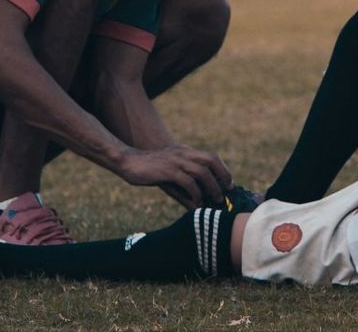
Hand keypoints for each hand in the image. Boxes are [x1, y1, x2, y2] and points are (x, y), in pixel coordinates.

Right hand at [118, 145, 232, 208]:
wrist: (128, 161)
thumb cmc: (150, 171)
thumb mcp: (170, 177)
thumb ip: (184, 188)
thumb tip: (197, 205)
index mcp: (186, 152)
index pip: (212, 157)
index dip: (223, 169)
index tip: (228, 183)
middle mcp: (183, 154)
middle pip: (211, 160)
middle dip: (222, 176)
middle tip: (226, 192)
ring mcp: (176, 161)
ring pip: (202, 172)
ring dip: (212, 187)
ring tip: (216, 199)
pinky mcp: (168, 170)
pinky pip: (187, 182)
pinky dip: (196, 193)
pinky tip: (197, 203)